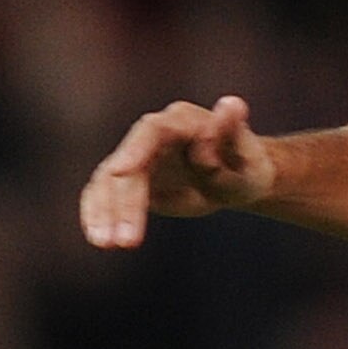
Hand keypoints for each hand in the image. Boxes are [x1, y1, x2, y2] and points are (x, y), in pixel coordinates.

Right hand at [79, 95, 278, 249]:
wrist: (237, 175)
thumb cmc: (246, 165)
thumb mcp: (249, 156)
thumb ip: (233, 136)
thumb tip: (233, 104)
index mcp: (182, 122)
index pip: (152, 130)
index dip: (135, 149)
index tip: (122, 172)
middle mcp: (153, 135)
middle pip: (127, 165)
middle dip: (124, 203)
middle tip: (127, 241)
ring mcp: (138, 156)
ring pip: (109, 181)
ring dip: (104, 212)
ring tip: (106, 244)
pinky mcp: (130, 179)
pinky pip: (105, 194)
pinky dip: (98, 213)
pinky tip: (100, 239)